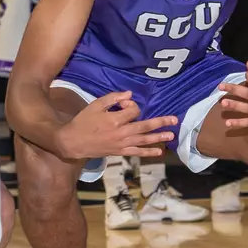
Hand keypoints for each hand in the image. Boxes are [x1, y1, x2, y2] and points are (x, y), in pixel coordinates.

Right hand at [55, 92, 176, 159]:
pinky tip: (160, 152)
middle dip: (160, 122)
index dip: (132, 105)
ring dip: (159, 137)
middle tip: (174, 120)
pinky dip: (149, 152)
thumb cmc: (83, 122)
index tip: (124, 105)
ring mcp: (122, 144)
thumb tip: (129, 94)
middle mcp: (121, 132)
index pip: (133, 111)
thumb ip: (113, 98)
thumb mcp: (96, 105)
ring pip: (144, 140)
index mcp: (115, 119)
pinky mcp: (120, 152)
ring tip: (171, 135)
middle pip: (145, 126)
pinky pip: (137, 152)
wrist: (73, 142)